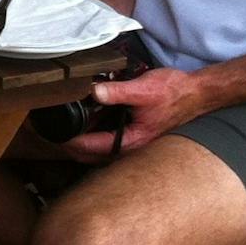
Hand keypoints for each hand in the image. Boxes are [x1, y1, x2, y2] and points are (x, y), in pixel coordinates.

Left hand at [63, 66, 206, 162]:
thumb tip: (93, 91)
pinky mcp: (133, 136)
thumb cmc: (174, 93)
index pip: (90, 148)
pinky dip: (92, 134)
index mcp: (131, 141)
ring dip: (80, 141)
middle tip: (49, 131)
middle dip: (69, 145)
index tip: (51, 133)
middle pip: (90, 155)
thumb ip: (117, 91)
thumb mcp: (143, 89)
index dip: (68, 142)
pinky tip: (86, 119)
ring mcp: (132, 144)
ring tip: (62, 126)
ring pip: (97, 150)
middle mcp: (130, 148)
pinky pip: (106, 141)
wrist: (196, 93)